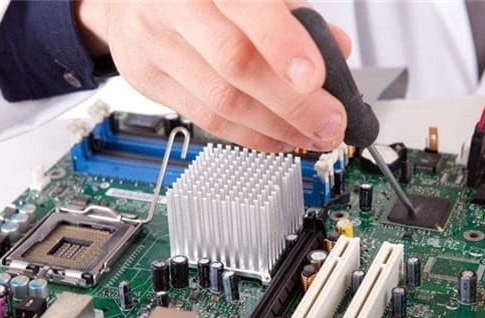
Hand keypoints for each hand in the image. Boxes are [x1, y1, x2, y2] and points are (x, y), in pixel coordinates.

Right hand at [76, 0, 350, 152]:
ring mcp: (155, 46)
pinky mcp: (147, 82)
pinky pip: (205, 119)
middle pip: (234, 64)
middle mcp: (174, 7)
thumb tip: (336, 52)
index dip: (283, 45)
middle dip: (291, 103)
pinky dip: (249, 135)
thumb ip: (290, 15)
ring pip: (220, 101)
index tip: (318, 80)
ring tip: (310, 136)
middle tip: (330, 125)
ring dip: (275, 127)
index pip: (246, 11)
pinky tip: (278, 138)